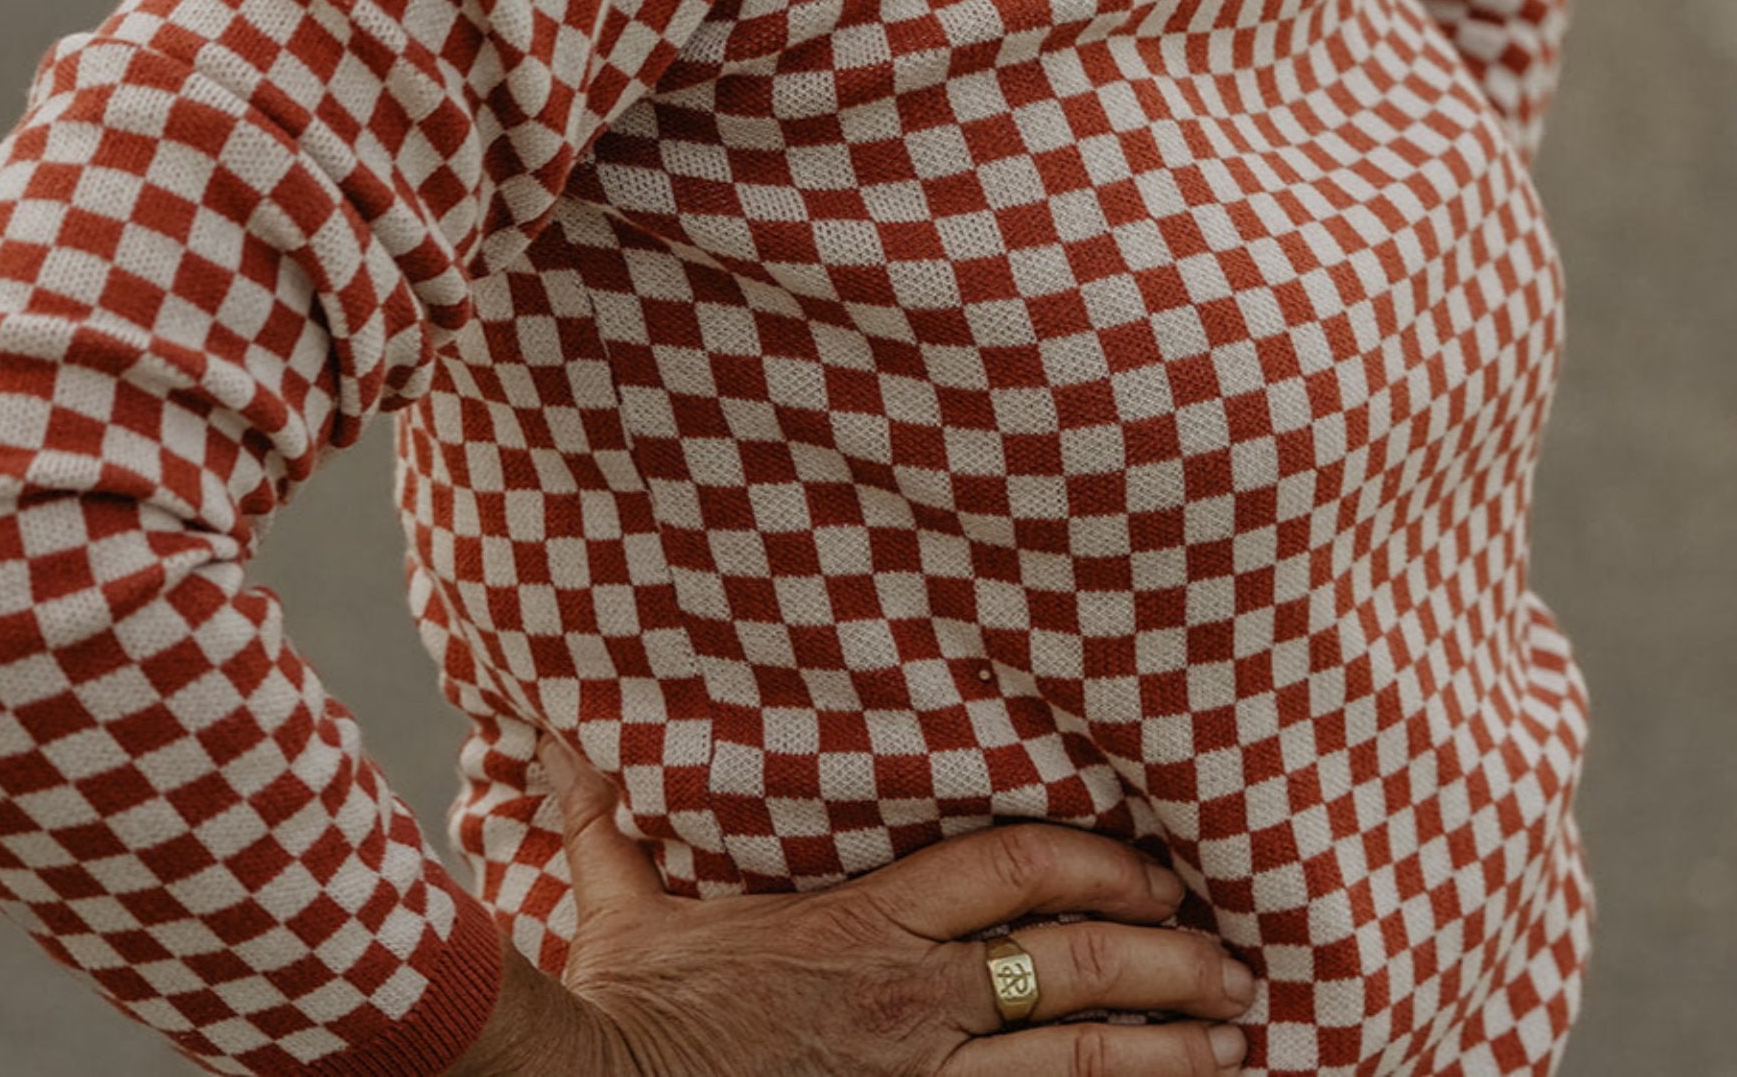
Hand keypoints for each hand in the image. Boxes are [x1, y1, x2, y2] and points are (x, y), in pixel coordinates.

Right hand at [449, 739, 1254, 1075]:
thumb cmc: (631, 1016)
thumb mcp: (622, 907)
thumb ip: (607, 821)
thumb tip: (556, 748)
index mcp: (863, 928)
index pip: (1009, 869)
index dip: (1091, 860)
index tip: (1147, 865)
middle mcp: (913, 1005)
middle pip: (1075, 968)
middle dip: (1169, 962)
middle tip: (1234, 961)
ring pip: (1081, 1063)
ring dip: (1172, 1053)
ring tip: (1238, 1041)